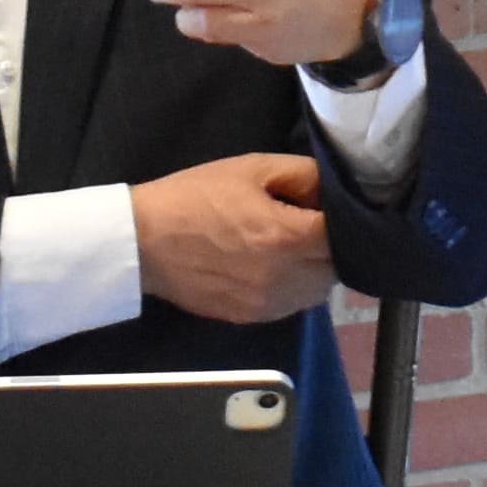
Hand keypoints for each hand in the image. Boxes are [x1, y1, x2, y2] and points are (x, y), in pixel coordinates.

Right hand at [131, 152, 334, 324]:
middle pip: (336, 267)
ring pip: (318, 292)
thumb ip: (302, 174)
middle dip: (331, 246)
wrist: (142, 241)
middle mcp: (284, 276)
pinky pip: (293, 306)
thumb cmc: (195, 197)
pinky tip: (275, 268)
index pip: (343, 235)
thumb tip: (333, 189)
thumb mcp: (251, 168)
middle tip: (312, 225)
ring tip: (294, 248)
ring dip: (316, 270)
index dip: (342, 219)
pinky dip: (295, 288)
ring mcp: (267, 302)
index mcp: (286, 235)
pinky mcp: (251, 317)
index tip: (328, 208)